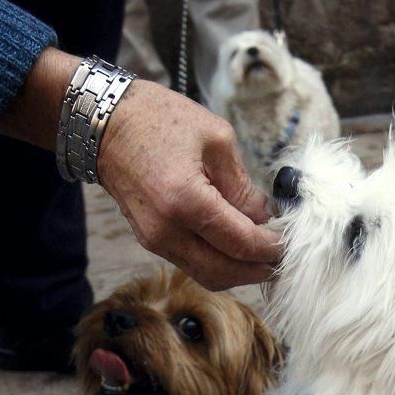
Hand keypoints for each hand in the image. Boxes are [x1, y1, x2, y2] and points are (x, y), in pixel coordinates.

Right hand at [98, 79, 281, 288]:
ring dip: (240, 273)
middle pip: (225, 272)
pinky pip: (193, 265)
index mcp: (185, 200)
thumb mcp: (216, 139)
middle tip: (283, 260)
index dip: (271, 249)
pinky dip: (220, 263)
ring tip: (265, 258)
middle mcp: (167, 229)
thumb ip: (244, 185)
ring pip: (208, 275)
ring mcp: (155, 240)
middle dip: (259, 270)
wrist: (103, 123)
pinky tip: (237, 250)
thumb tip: (265, 217)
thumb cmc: (158, 119)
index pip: (241, 243)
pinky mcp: (151, 241)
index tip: (291, 243)